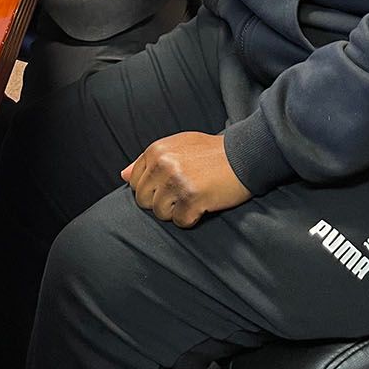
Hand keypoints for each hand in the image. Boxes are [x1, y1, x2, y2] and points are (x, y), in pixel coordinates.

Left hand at [121, 132, 251, 227]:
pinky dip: (192, 218)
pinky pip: (180, 221)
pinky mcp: (192, 198)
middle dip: (162, 202)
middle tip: (184, 193)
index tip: (170, 185)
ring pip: (160, 213)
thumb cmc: (212, 152)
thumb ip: (148, 161)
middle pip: (144, 200)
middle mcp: (163, 164)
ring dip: (177, 210)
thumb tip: (123, 176)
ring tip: (195, 196)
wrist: (245, 155)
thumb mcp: (178, 146)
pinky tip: (203, 204)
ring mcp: (176, 181)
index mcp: (156, 150)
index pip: (134, 182)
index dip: (152, 189)